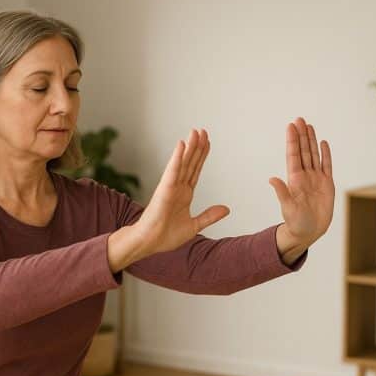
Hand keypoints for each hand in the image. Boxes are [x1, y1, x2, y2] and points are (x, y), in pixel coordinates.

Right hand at [115, 129, 228, 266]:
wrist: (150, 244)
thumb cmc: (166, 236)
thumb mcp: (194, 226)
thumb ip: (209, 216)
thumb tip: (226, 209)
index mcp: (184, 194)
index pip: (195, 170)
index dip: (202, 156)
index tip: (208, 142)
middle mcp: (178, 187)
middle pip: (190, 163)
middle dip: (197, 147)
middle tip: (203, 130)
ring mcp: (170, 187)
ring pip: (182, 163)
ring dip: (189, 147)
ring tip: (195, 132)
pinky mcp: (164, 190)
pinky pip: (172, 171)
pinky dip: (177, 158)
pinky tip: (182, 145)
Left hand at [270, 117, 334, 260]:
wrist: (308, 232)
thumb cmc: (296, 222)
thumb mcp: (287, 207)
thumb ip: (282, 192)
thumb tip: (272, 179)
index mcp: (294, 180)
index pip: (293, 156)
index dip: (293, 141)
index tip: (291, 126)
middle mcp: (305, 176)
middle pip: (303, 151)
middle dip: (302, 135)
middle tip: (299, 119)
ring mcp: (316, 179)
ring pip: (314, 155)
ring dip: (311, 141)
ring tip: (309, 126)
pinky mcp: (327, 185)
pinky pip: (327, 166)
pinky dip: (325, 155)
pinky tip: (323, 143)